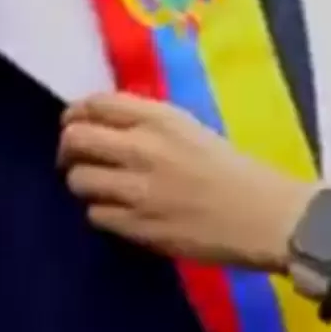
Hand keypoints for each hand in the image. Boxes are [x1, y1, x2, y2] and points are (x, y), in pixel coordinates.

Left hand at [59, 92, 320, 272]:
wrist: (263, 215)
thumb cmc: (233, 169)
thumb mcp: (189, 129)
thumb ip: (147, 124)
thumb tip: (106, 125)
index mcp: (159, 118)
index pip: (95, 104)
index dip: (75, 113)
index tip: (74, 123)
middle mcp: (141, 148)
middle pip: (75, 139)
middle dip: (67, 148)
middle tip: (73, 158)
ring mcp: (137, 190)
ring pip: (78, 179)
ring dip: (83, 182)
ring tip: (100, 187)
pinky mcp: (138, 226)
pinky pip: (95, 214)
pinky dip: (102, 211)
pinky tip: (119, 211)